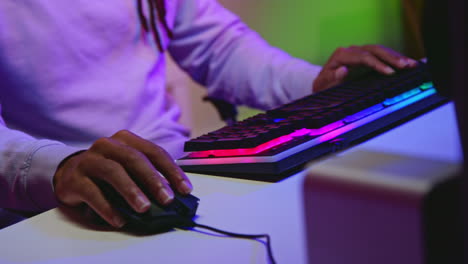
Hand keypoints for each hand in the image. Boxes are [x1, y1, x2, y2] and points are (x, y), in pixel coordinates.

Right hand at [53, 130, 192, 227]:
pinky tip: (119, 219)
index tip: (185, 189)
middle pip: (134, 159)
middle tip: (167, 199)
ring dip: (131, 191)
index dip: (171, 170)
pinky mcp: (74, 179)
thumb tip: (172, 197)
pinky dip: (107, 207)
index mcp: (126, 140)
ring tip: (144, 208)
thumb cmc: (107, 172)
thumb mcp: (128, 168)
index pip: (154, 152)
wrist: (68, 173)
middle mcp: (108, 145)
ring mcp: (89, 160)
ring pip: (113, 172)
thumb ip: (147, 177)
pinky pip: (92, 192)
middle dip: (153, 180)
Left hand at [312, 45, 418, 92]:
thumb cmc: (322, 86)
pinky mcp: (365, 56)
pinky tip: (407, 63)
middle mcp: (351, 50)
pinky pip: (381, 55)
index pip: (363, 57)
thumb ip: (332, 79)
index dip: (378, 64)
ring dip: (396, 57)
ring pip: (380, 50)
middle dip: (392, 57)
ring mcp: (359, 52)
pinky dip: (394, 58)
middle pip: (374, 50)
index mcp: (341, 55)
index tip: (390, 73)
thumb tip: (344, 70)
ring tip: (412, 64)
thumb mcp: (323, 85)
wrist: (321, 85)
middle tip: (406, 66)